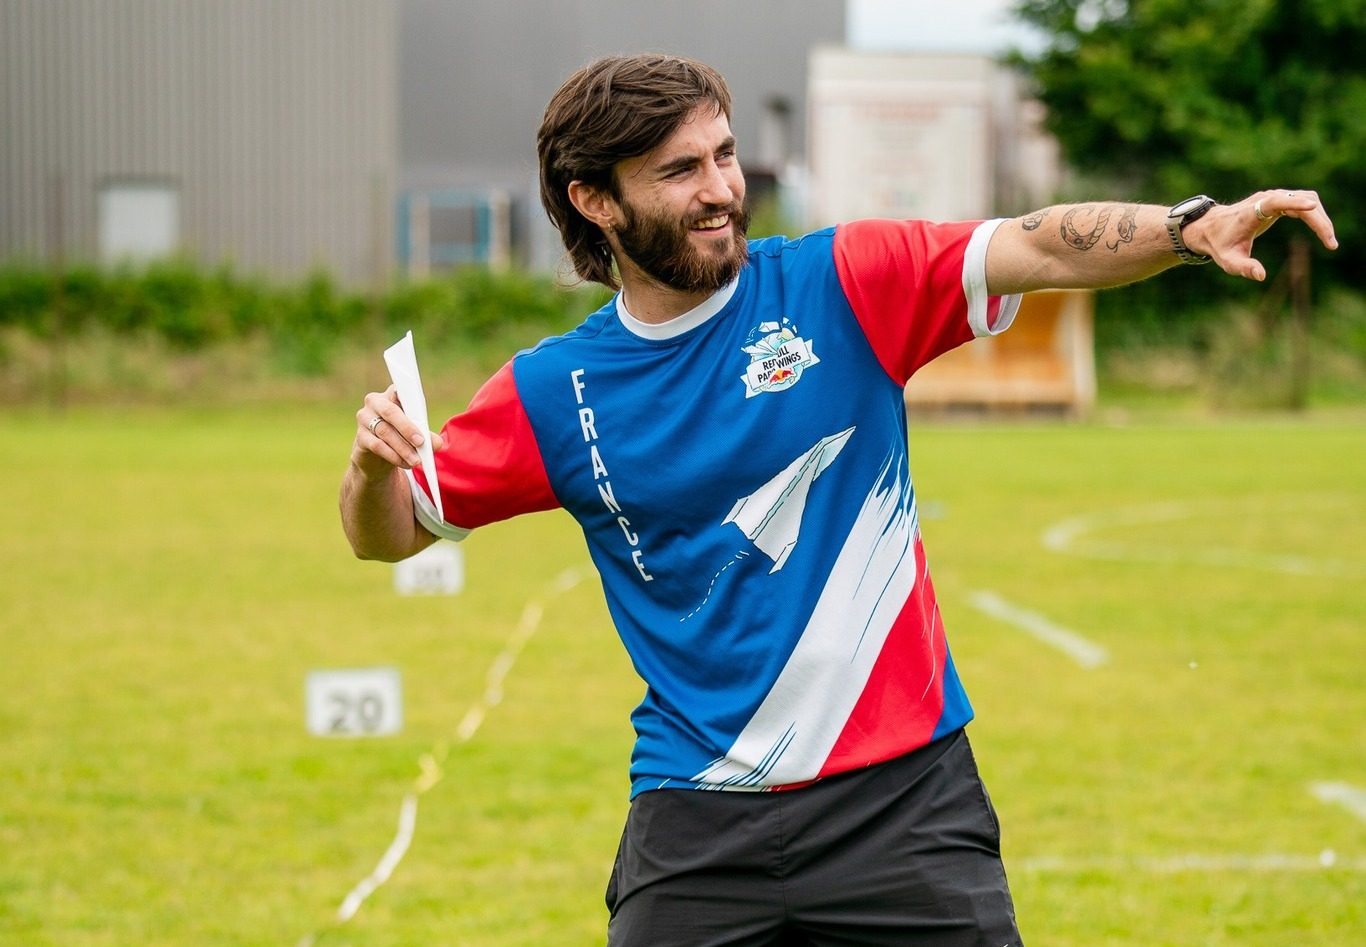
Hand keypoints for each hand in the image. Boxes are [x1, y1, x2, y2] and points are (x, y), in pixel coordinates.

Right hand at [351, 384, 444, 476]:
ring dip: (403, 447)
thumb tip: (436, 443)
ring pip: (385, 432)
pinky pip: (377, 446)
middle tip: (421, 442)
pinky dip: (393, 455)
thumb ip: (426, 435)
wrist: (377, 458)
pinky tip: (405, 463)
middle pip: (390, 412)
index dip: (402, 392)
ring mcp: (364, 419)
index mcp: (390, 395)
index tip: (409, 395)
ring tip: (416, 460)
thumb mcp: (414, 434)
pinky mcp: (360, 438)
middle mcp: (374, 403)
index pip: (397, 389)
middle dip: (407, 428)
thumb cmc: (399, 437)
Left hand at [1187, 189, 1337, 281]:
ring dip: (1321, 218)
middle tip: (1331, 244)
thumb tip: (1261, 276)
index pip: (1276, 202)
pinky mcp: (1278, 200)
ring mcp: (1273, 197)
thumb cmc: (1220, 245)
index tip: (1312, 207)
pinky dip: (1315, 215)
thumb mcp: (1229, 261)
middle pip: (1300, 201)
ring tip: (1329, 241)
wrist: (1211, 228)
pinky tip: (1322, 232)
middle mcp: (1265, 199)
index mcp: (1252, 211)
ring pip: (1306, 199)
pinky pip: (1303, 203)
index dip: (1294, 203)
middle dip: (1319, 221)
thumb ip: (1244, 268)